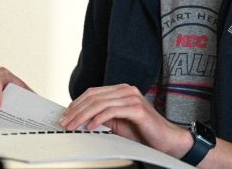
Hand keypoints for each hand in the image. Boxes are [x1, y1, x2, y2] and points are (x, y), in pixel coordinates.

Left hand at [59, 84, 190, 156]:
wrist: (166, 140)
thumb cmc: (143, 132)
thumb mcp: (117, 123)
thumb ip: (102, 116)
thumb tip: (80, 118)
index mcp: (121, 91)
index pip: (93, 93)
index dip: (77, 103)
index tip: (65, 114)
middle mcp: (126, 90)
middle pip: (94, 97)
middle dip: (76, 110)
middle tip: (65, 122)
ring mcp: (132, 98)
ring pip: (100, 103)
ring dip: (83, 115)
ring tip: (74, 125)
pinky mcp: (137, 108)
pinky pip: (112, 111)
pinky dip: (98, 119)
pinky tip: (90, 127)